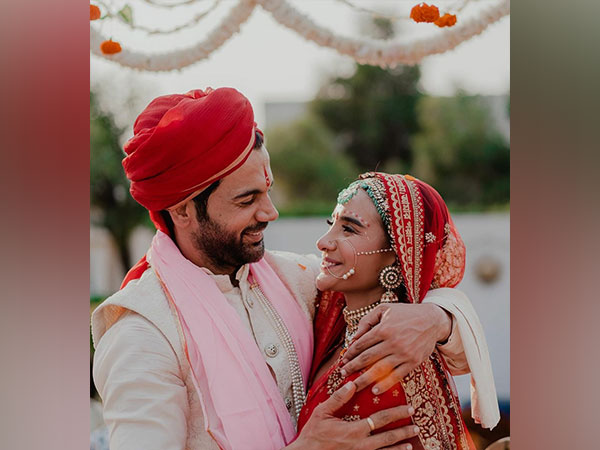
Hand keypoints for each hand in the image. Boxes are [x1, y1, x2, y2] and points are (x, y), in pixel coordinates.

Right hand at [288, 381, 418, 449]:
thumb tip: (351, 384)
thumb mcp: (322, 413)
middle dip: (404, 432)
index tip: (409, 408)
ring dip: (399, 448)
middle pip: (388, 438)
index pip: (381, 419)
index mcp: (354, 430)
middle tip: (416, 426)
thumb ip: (338, 398)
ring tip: (410, 444)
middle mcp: (361, 445)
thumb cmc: (313, 434)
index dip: (397, 413)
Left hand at [339, 303, 451, 393]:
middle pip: (367, 358)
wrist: (432, 321)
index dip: (350, 353)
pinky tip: (375, 390)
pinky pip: (396, 376)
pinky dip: (385, 385)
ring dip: (364, 379)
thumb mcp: (384, 309)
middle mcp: (393, 342)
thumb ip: (367, 320)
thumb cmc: (406, 313)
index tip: (343, 360)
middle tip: (343, 374)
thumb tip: (355, 337)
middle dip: (353, 367)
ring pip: (379, 370)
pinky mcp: (413, 362)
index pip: (361, 344)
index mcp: (383, 328)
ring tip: (354, 385)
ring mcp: (403, 354)